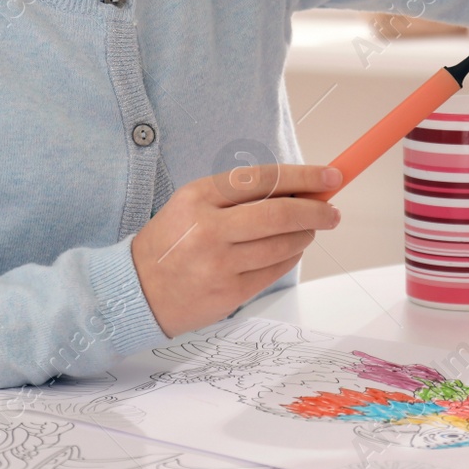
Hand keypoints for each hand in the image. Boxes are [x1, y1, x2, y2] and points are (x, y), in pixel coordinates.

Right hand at [130, 163, 342, 337]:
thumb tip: (299, 188)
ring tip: (311, 230)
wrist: (136, 290)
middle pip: (279, 213)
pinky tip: (292, 250)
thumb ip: (240, 194)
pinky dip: (291, 257)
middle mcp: (208, 228)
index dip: (304, 176)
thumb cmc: (172, 241)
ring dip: (306, 235)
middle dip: (315, 210)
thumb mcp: (193, 204)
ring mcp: (218, 263)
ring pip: (282, 244)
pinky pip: (274, 271)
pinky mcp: (228, 293)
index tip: (331, 176)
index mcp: (198, 196)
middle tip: (332, 210)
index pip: (263, 179)